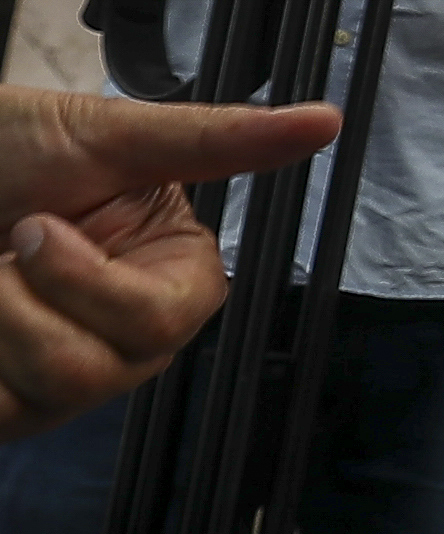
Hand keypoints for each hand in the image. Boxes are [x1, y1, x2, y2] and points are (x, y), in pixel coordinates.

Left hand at [0, 86, 343, 439]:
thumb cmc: (3, 151)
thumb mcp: (106, 136)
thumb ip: (217, 139)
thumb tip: (321, 120)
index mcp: (169, 276)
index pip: (164, 320)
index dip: (94, 284)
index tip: (39, 229)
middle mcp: (127, 338)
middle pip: (99, 369)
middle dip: (25, 300)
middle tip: (5, 242)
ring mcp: (67, 380)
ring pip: (47, 390)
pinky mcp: (11, 405)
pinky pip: (1, 412)